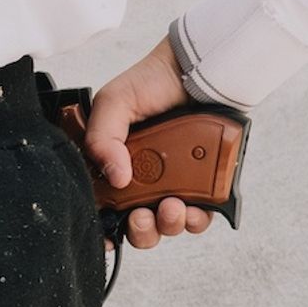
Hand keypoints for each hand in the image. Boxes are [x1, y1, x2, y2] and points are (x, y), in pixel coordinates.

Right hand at [82, 34, 216, 252]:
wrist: (197, 70)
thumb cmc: (152, 82)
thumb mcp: (113, 102)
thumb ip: (102, 137)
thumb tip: (116, 178)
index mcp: (116, 166)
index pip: (106, 208)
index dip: (104, 227)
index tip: (106, 236)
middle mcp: (145, 181)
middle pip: (139, 226)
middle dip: (140, 231)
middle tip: (141, 217)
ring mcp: (176, 185)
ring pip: (169, 224)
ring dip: (168, 225)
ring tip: (171, 207)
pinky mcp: (205, 185)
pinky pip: (201, 215)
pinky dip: (196, 219)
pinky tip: (193, 208)